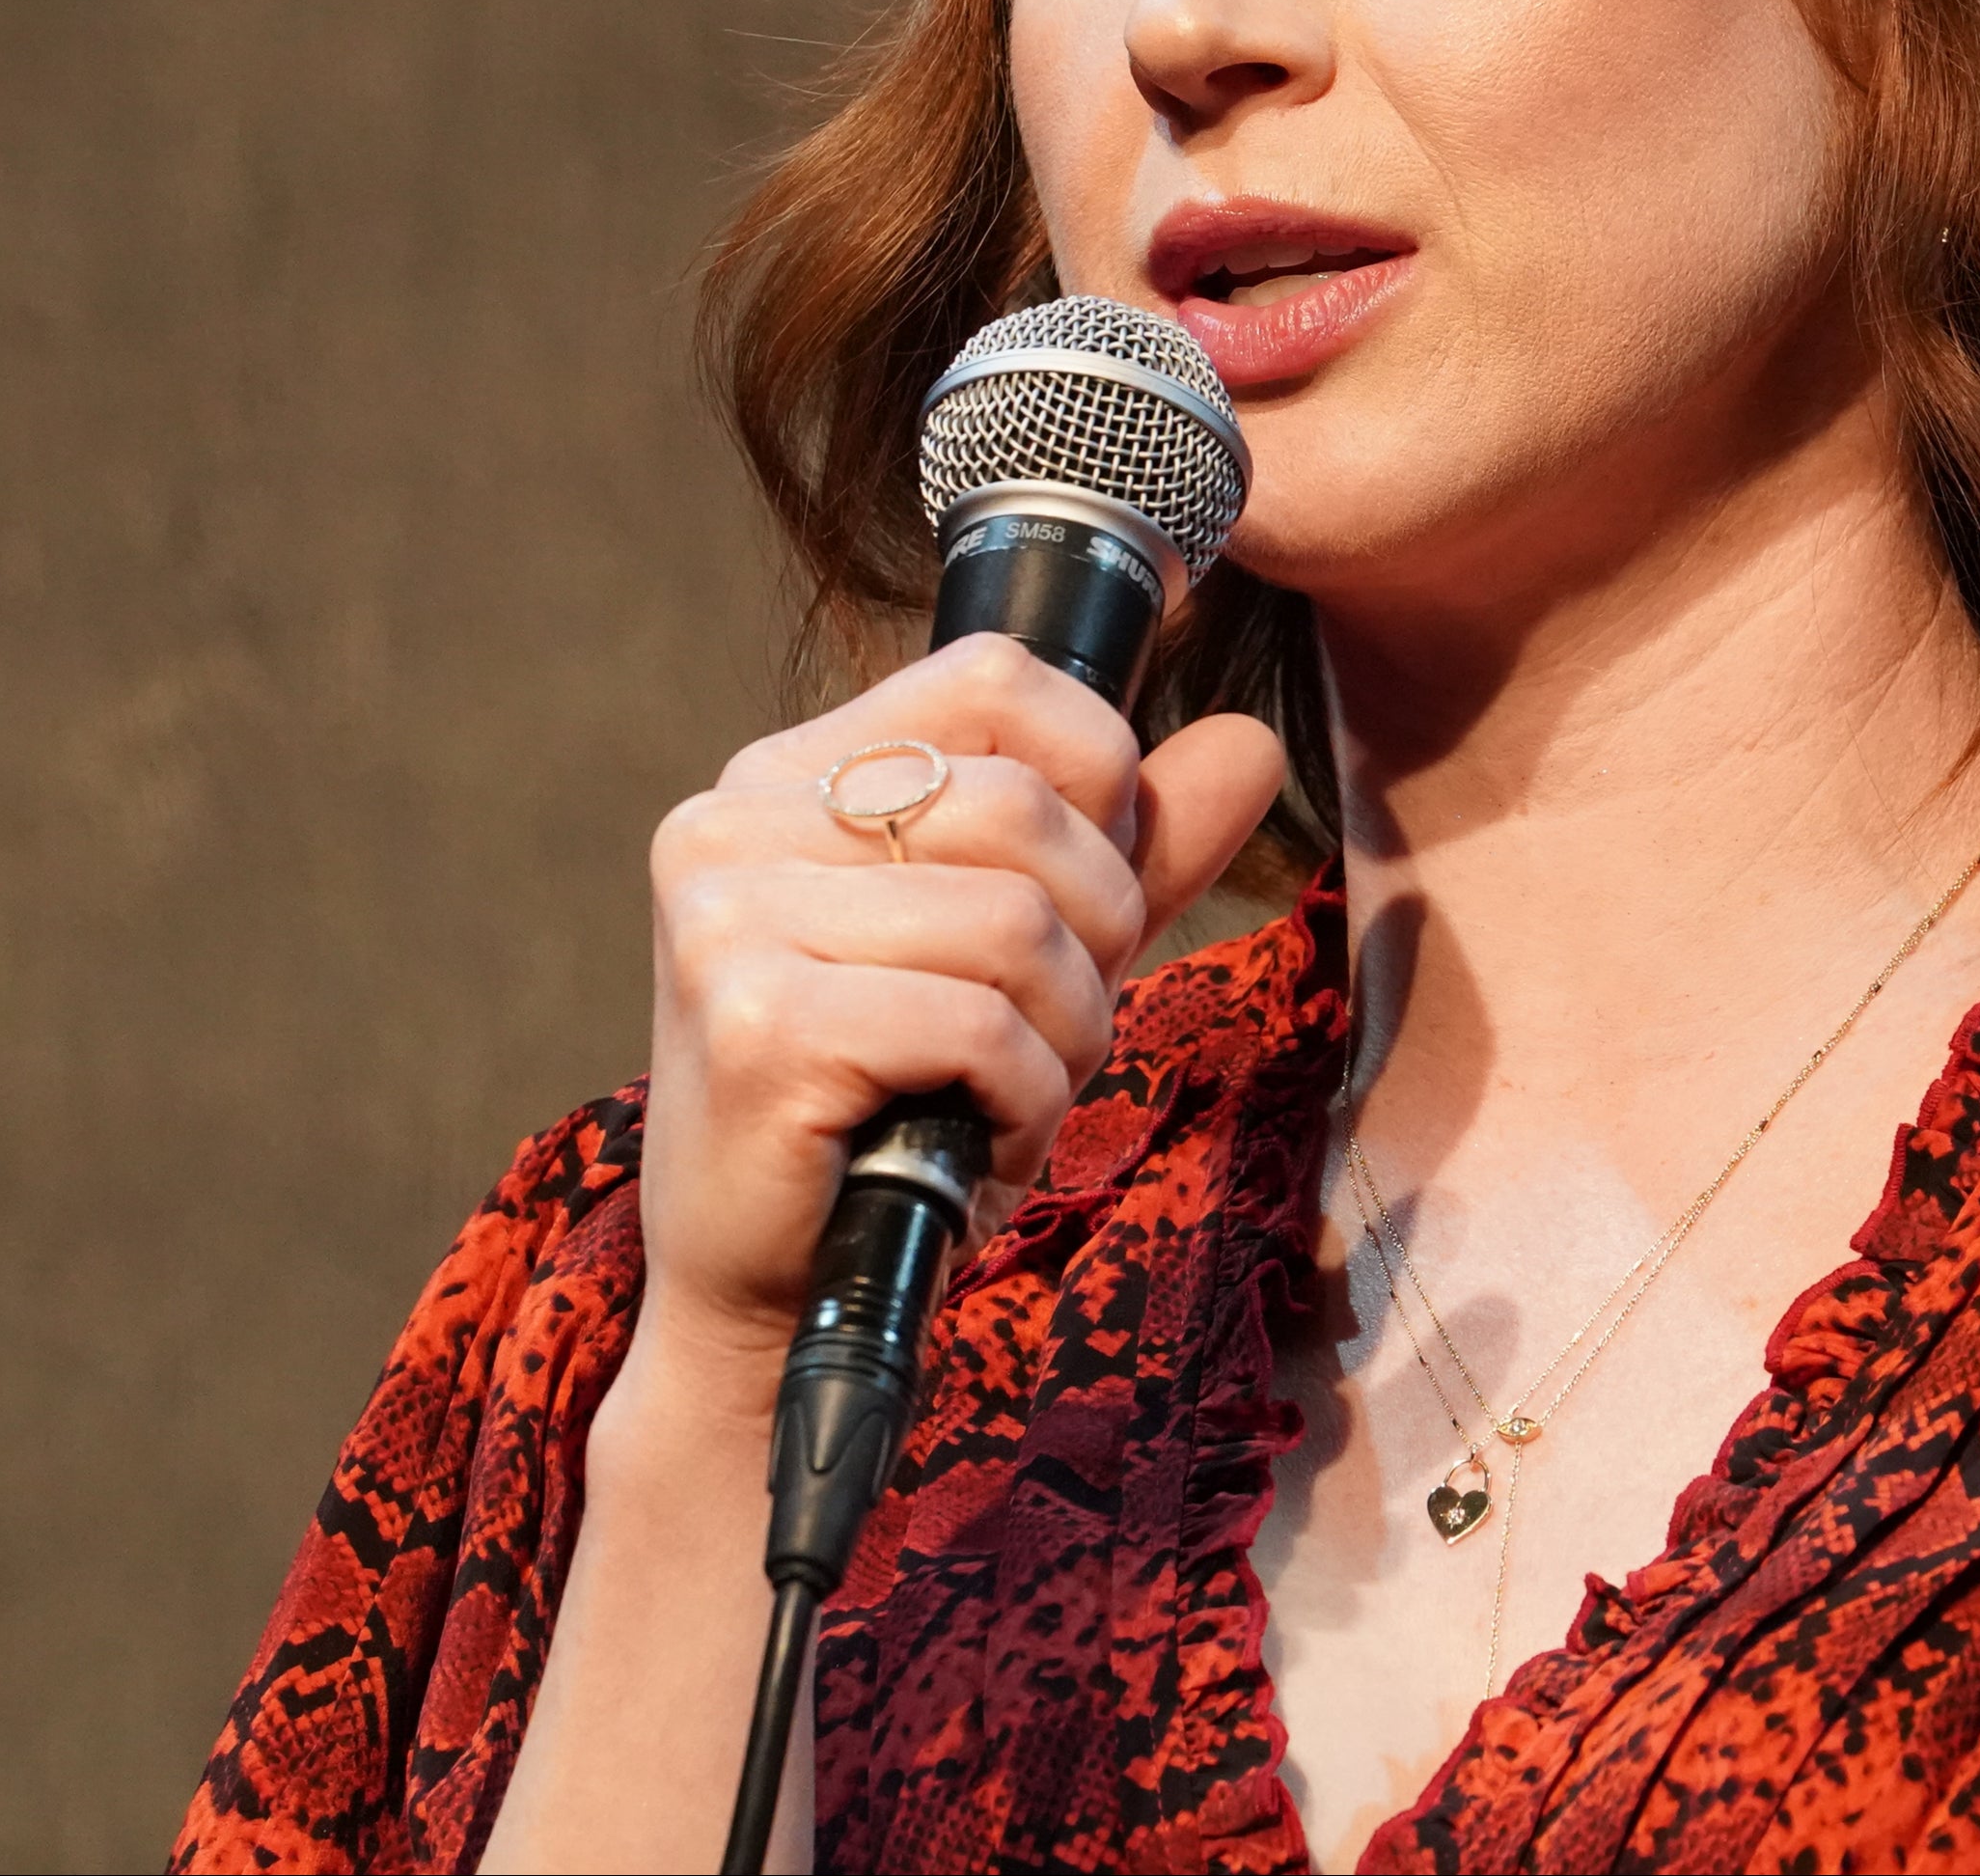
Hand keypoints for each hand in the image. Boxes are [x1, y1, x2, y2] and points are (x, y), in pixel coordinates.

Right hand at [627, 634, 1286, 1396]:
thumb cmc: (896, 1114)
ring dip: (1066, 1033)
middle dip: (1096, 937)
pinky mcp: (756, 1024)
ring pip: (1019, 921)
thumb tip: (1251, 741)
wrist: (770, 1302)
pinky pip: (984, 1025)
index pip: (996, 677)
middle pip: (1027, 807)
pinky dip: (1025, 1100)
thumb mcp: (1026, 957)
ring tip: (1007, 1093)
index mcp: (784, 776)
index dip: (1096, 777)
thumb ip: (1130, 848)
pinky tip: (976, 1143)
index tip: (1085, 892)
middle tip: (1047, 1032)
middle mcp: (733, 823)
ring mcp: (728, 919)